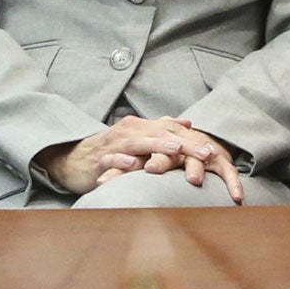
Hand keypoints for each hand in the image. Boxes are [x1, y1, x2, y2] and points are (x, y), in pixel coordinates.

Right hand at [40, 116, 241, 200]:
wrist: (74, 160)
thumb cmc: (112, 151)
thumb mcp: (139, 140)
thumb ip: (162, 130)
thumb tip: (189, 124)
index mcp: (142, 127)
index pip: (173, 131)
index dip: (194, 140)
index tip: (214, 151)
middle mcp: (130, 130)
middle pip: (162, 135)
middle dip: (185, 144)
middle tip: (206, 154)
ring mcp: (115, 143)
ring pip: (139, 143)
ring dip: (158, 146)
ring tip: (176, 151)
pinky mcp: (99, 159)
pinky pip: (112, 158)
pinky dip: (122, 160)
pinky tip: (134, 165)